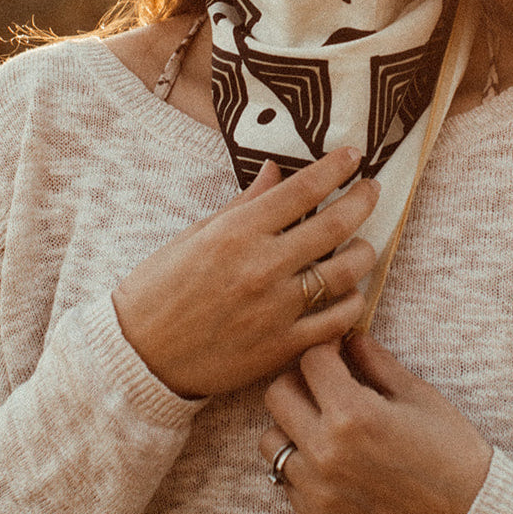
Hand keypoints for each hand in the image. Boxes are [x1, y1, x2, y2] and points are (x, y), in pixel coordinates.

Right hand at [112, 147, 379, 397]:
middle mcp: (262, 266)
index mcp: (237, 232)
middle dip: (363, 200)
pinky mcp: (282, 347)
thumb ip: (244, 204)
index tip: (355, 156)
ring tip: (364, 244)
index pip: (303, 189)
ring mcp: (276, 309)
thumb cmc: (159, 289)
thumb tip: (277, 170)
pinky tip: (350, 292)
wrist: (139, 357)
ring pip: (346, 273)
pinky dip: (353, 303)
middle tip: (372, 190)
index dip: (336, 168)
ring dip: (364, 252)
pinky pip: (337, 322)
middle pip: (336, 224)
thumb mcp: (196, 235)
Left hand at [259, 334, 491, 513]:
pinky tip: (335, 462)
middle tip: (326, 384)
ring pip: (272, 441)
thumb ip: (375, 361)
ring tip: (324, 425)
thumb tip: (350, 338)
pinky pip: (288, 482)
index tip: (337, 350)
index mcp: (352, 415)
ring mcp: (318, 492)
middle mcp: (325, 453)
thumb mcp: (417, 395)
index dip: (325, 349)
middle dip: (300, 381)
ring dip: (292, 426)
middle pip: (277, 395)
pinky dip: (303, 466)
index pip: (310, 360)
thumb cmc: (452, 453)